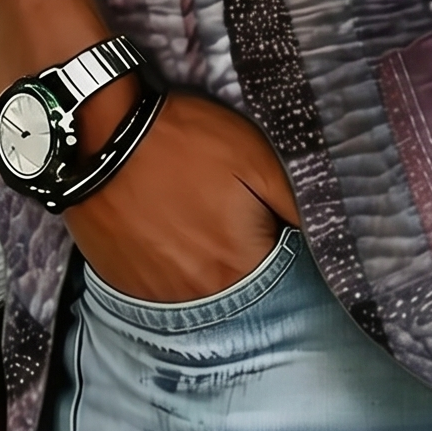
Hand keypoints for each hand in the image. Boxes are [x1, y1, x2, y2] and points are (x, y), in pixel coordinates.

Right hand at [62, 89, 298, 303]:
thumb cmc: (186, 143)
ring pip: (198, 295)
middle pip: (240, 294)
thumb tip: (326, 237)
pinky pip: (159, 292)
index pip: (280, 283)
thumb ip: (295, 204)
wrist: (105, 136)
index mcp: (240, 266)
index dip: (279, 249)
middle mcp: (200, 295)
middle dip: (246, 261)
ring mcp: (157, 295)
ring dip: (206, 269)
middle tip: (229, 218)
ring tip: (196, 223)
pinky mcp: (123, 285)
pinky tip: (168, 236)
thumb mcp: (257, 159)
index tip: (271, 225)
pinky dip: (170, 270)